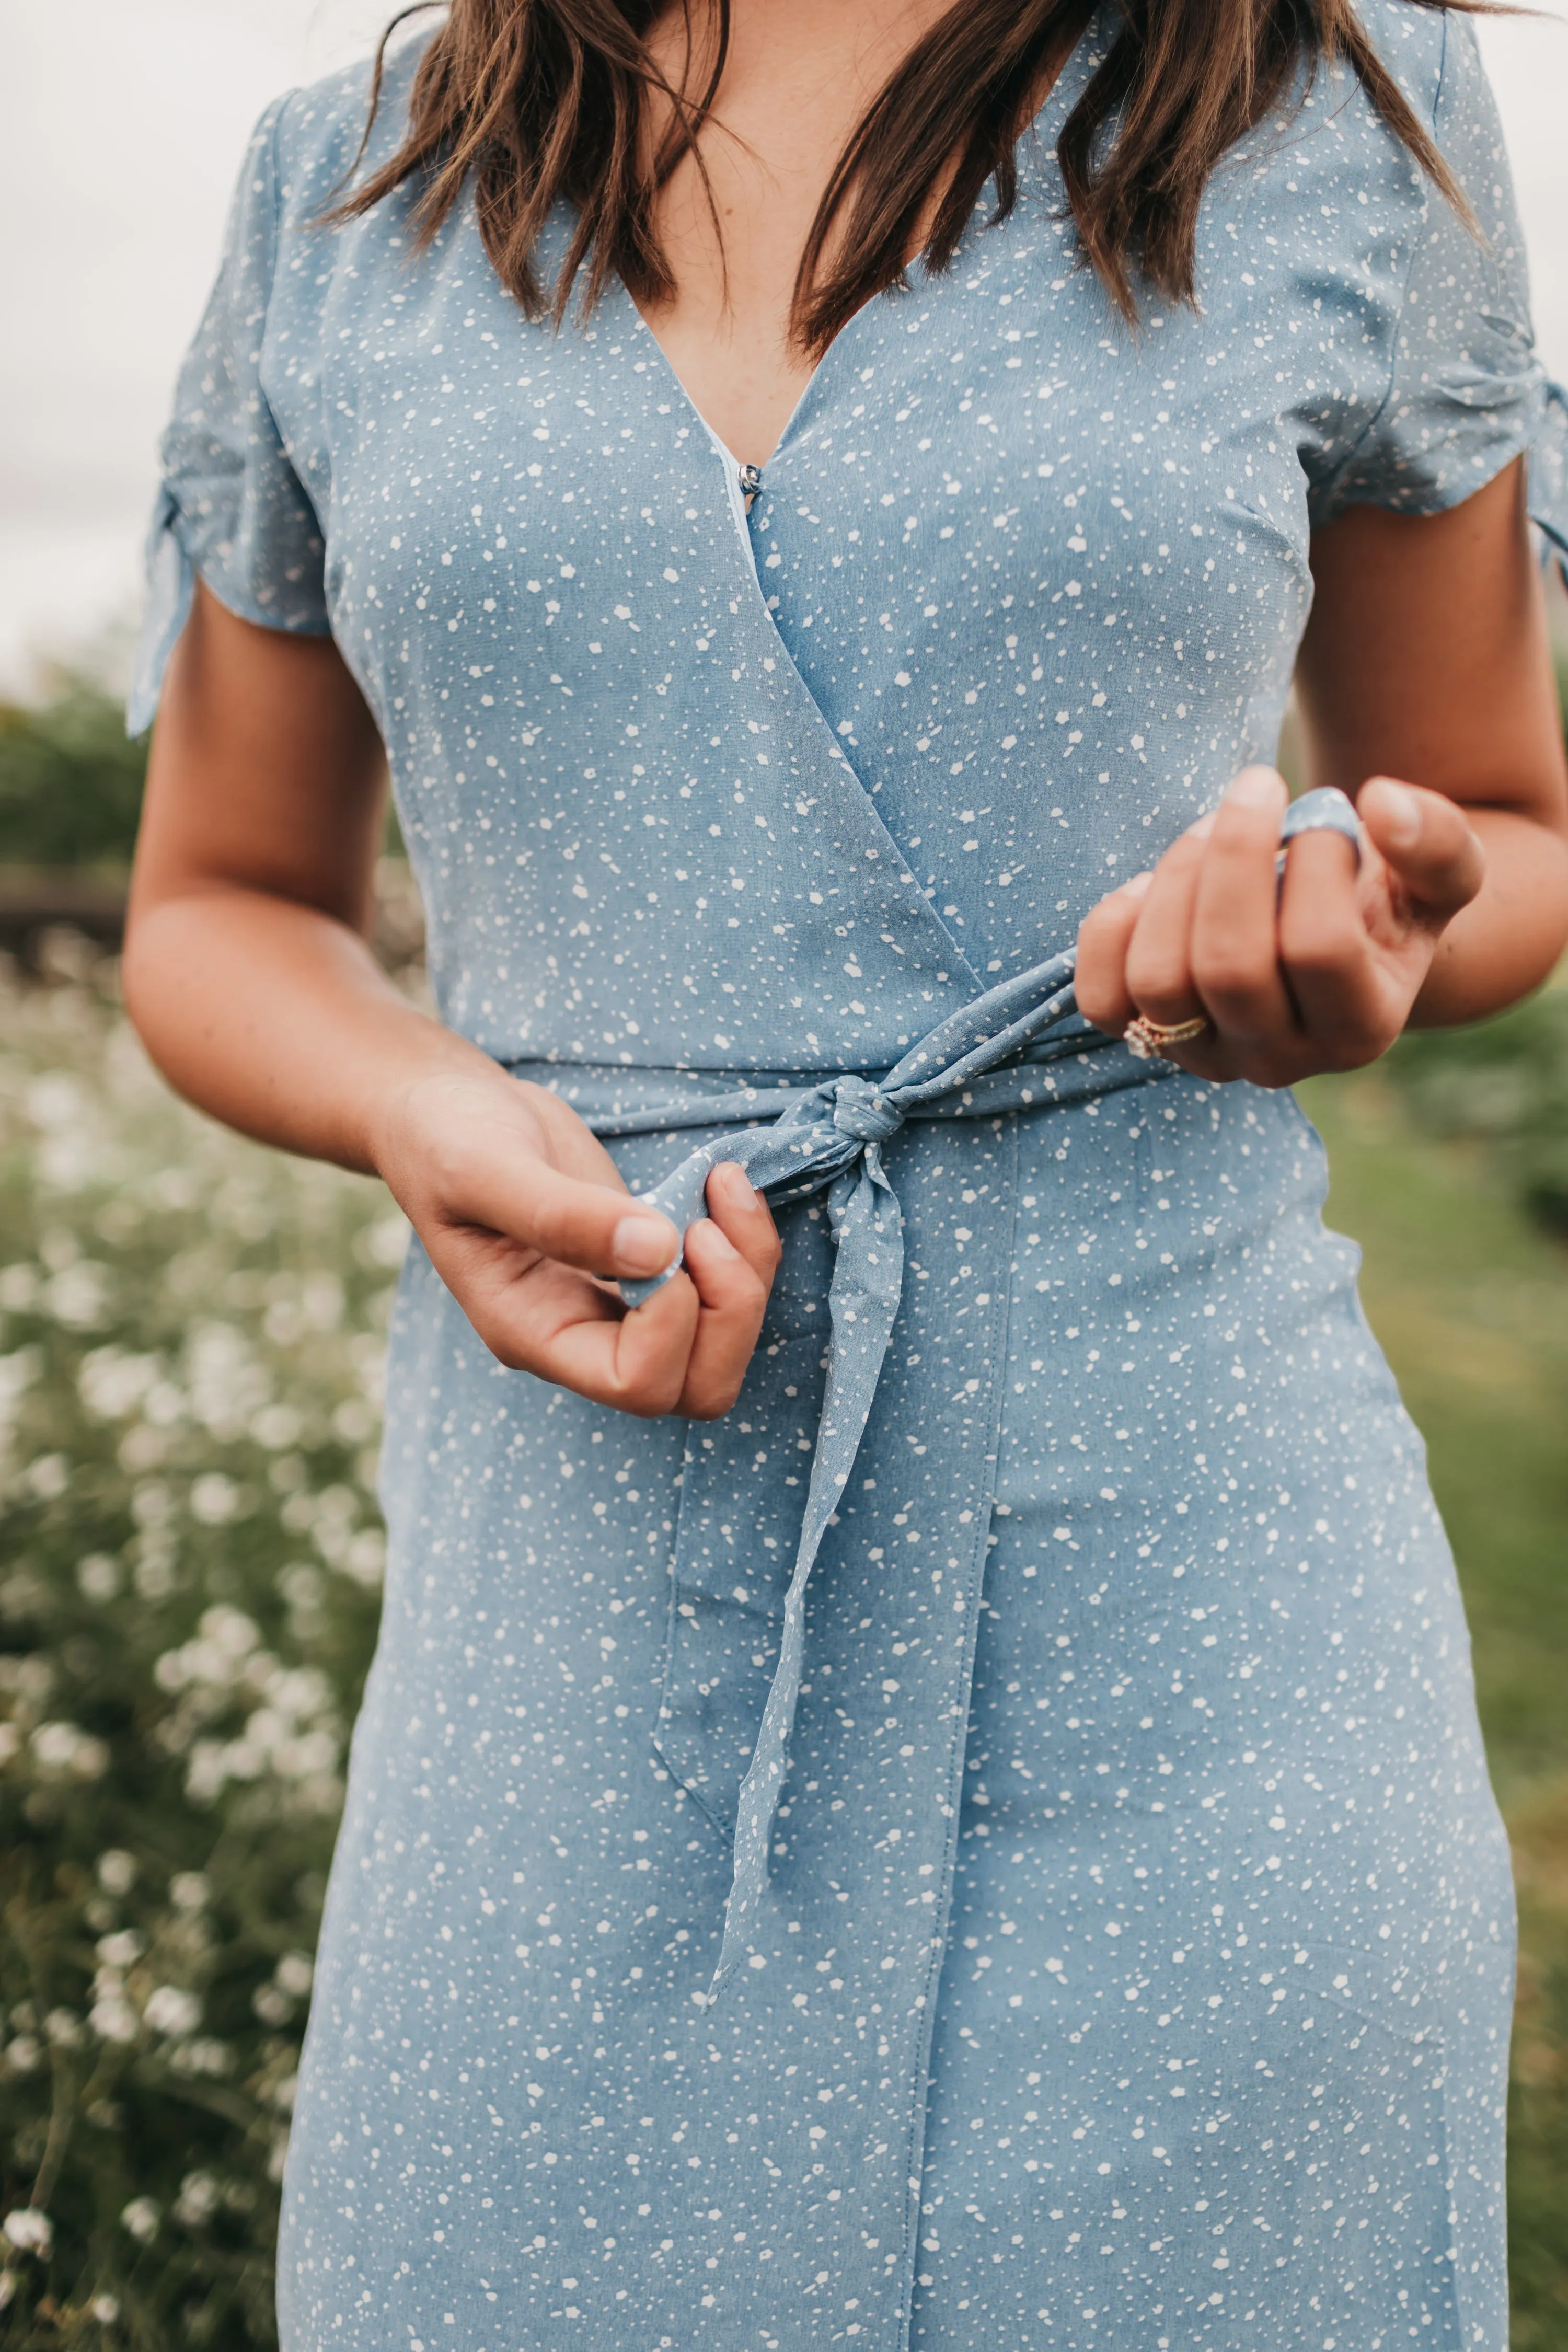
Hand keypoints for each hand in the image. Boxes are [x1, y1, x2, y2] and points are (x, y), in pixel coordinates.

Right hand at [371, 1067, 780, 1416]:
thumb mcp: (484, 1167)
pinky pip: (724, 1293)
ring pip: (721, 1347)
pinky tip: (721, 1182)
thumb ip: (562, 1214)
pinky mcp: (649, 1270)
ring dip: (748, 1274)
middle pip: (694, 1388)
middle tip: (709, 1224)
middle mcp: (582, 1336)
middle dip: (731, 1310)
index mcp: (533, 1331)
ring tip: (724, 1188)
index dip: (672, 1322)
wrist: (448, 1112)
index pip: (632, 1381)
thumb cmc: (446, 1138)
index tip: (668, 1234)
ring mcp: (619, 1307)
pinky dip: (745, 1244)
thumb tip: (659, 1250)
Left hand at [1075, 766, 1485, 1086]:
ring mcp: (1204, 1056)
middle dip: (1233, 858)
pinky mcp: (1142, 1038)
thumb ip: (1435, 841)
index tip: (1323, 810)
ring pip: (1159, 979)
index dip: (1315, 862)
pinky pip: (1101, 998)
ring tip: (1209, 831)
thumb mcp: (1439, 872)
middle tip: (1256, 789)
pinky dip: (1114, 928)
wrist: (1335, 944)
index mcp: (1360, 1027)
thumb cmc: (1389, 901)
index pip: (1320, 949)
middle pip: (1229, 967)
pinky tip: (1153, 884)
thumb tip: (1380, 804)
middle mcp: (1279, 1060)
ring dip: (1177, 880)